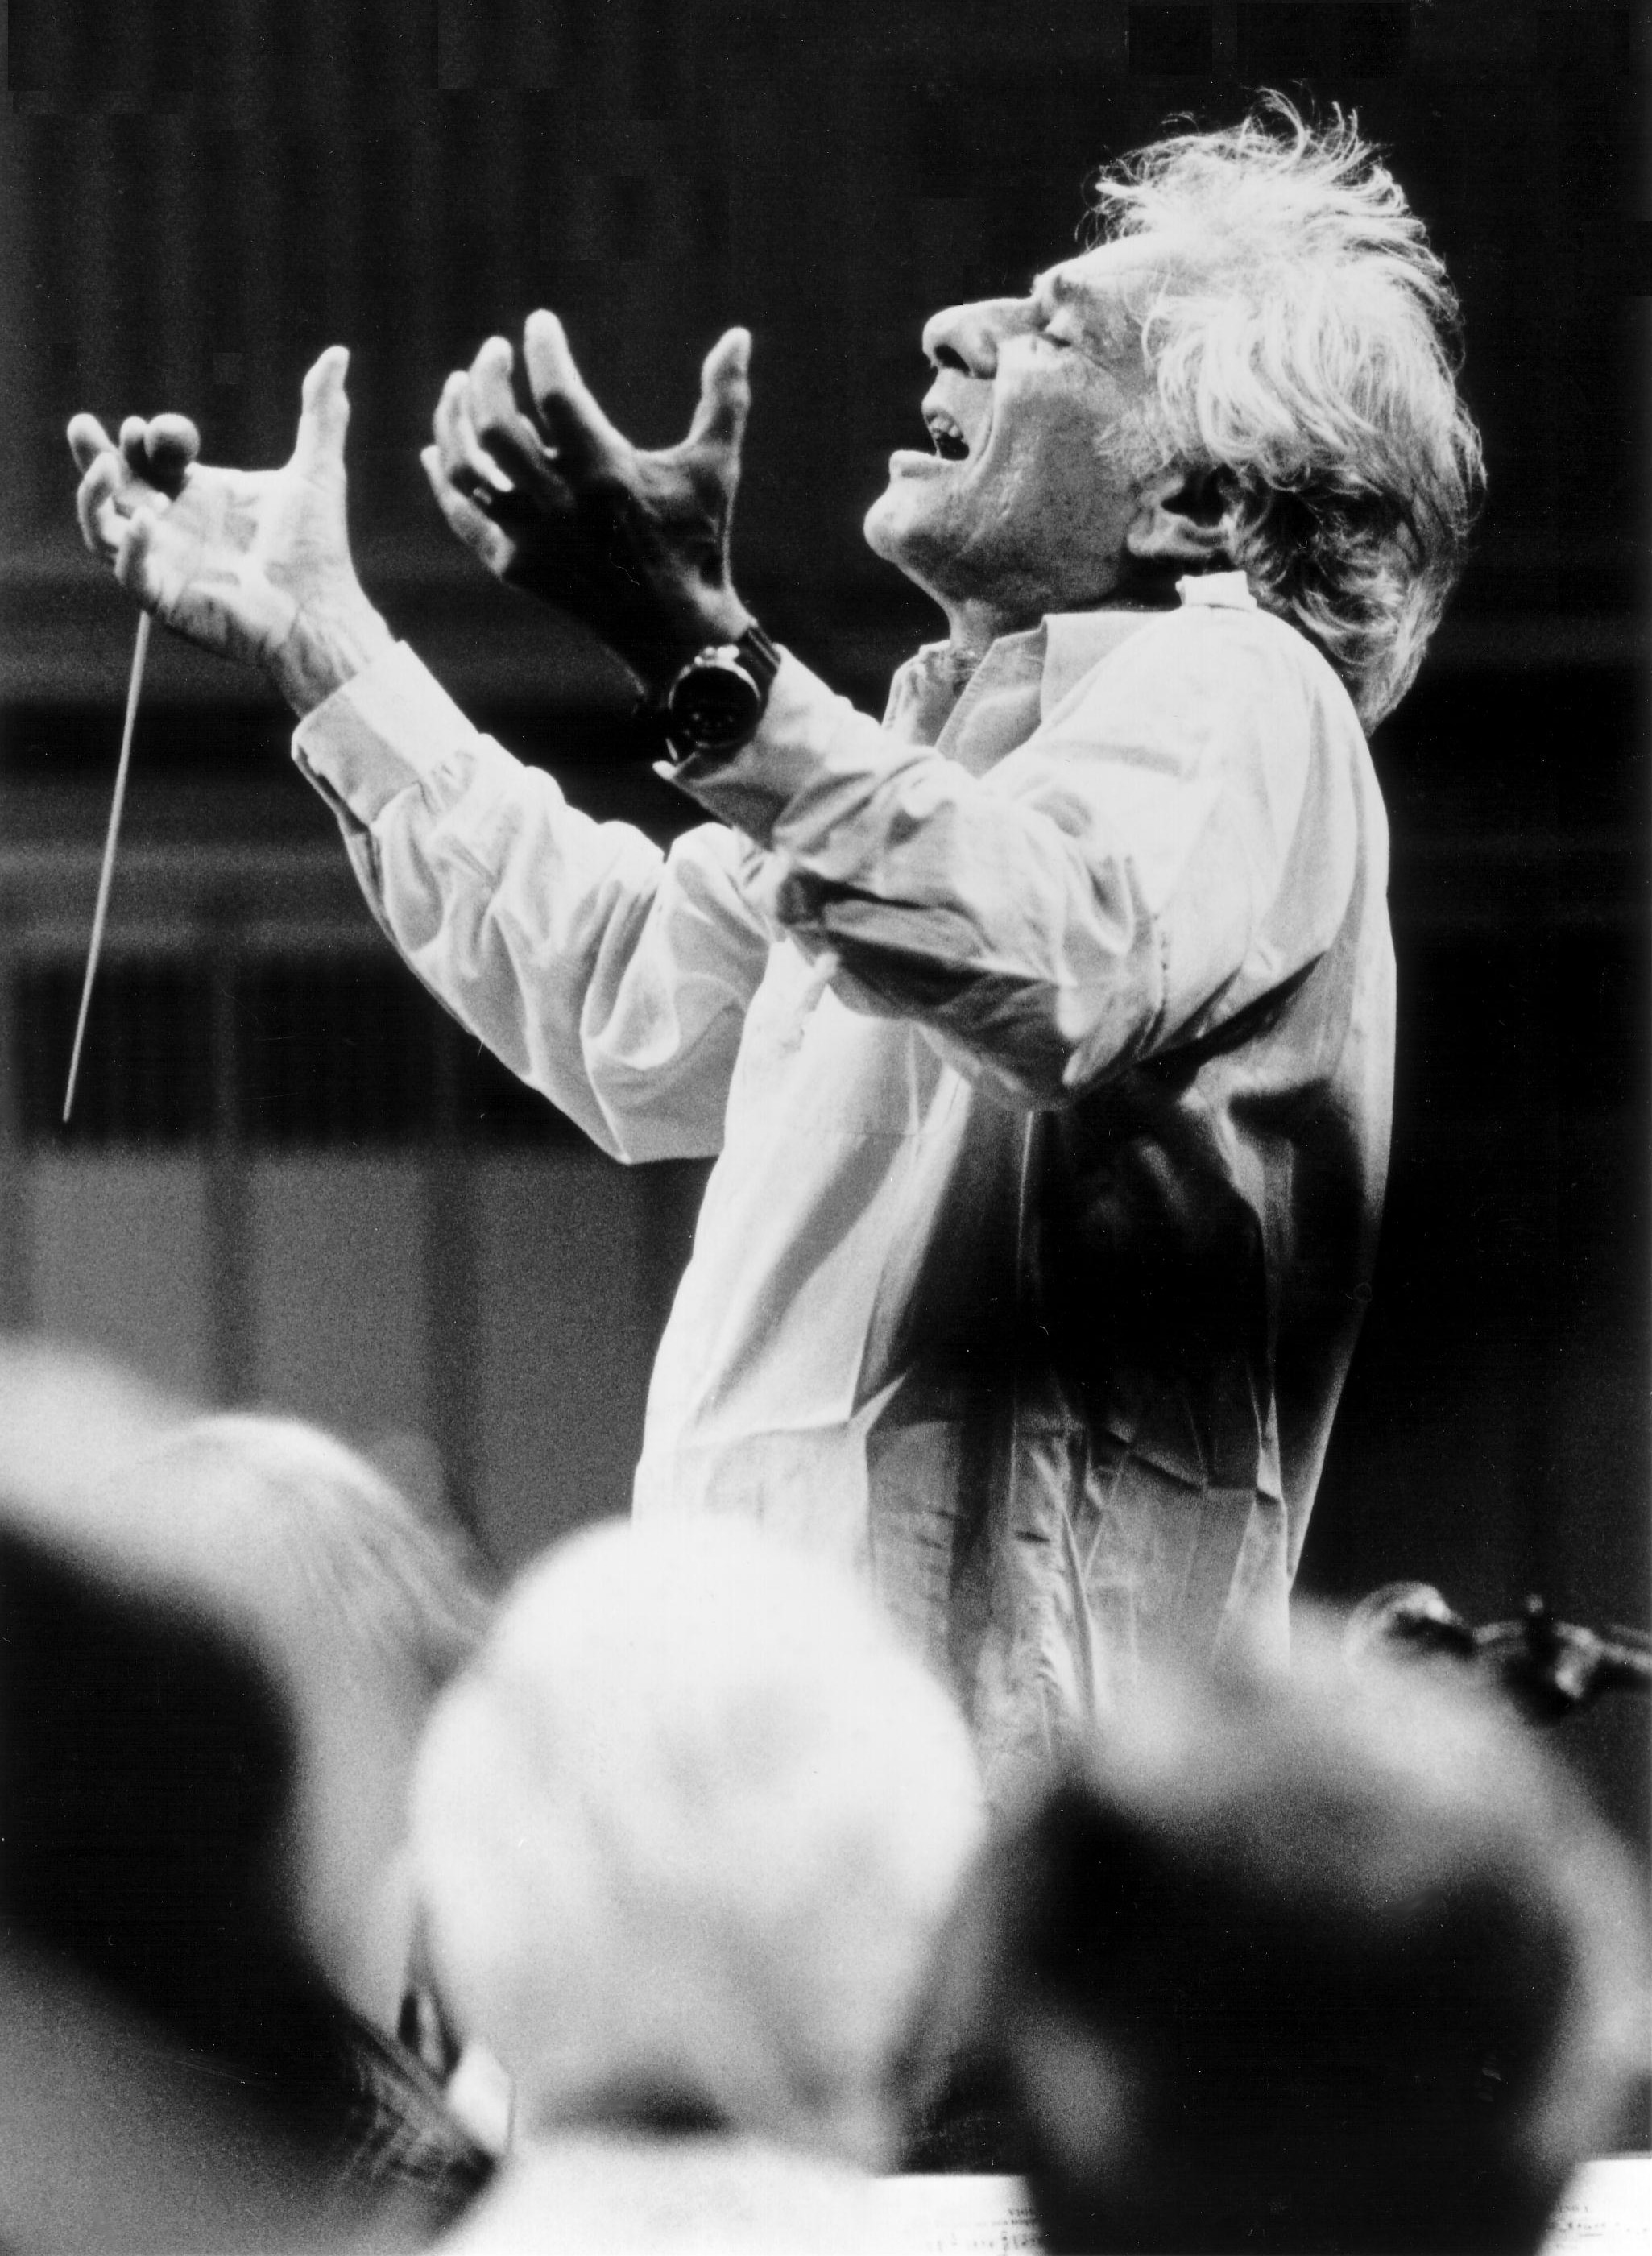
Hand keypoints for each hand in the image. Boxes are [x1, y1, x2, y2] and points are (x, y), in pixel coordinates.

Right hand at [68, 348, 391, 715]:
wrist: (322, 610)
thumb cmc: (318, 548)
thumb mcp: (317, 470)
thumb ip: (320, 413)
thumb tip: (338, 354)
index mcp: (196, 495)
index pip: (144, 460)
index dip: (134, 440)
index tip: (141, 425)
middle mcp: (172, 527)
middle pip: (111, 488)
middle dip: (92, 455)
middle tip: (84, 426)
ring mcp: (164, 564)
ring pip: (102, 528)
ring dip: (93, 497)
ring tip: (103, 468)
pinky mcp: (165, 600)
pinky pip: (130, 572)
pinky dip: (132, 546)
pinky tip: (147, 520)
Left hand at [422, 312, 753, 688]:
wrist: (676, 631)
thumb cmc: (699, 541)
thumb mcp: (716, 468)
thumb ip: (724, 398)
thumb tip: (739, 334)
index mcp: (609, 474)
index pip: (557, 395)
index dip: (544, 350)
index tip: (539, 323)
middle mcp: (562, 505)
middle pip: (496, 426)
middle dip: (488, 377)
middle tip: (494, 351)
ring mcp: (532, 538)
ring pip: (467, 469)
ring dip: (452, 420)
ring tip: (458, 387)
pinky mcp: (516, 567)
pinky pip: (463, 516)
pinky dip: (444, 480)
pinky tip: (438, 449)